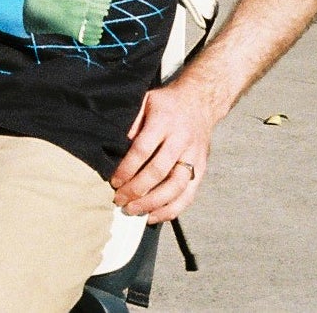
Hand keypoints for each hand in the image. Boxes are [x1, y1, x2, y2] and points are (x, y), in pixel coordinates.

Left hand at [109, 79, 223, 223]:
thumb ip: (132, 123)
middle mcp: (181, 140)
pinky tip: (154, 216)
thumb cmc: (166, 103)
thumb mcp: (145, 101)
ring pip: (175, 187)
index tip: (114, 181)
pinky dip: (172, 209)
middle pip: (158, 171)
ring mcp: (194, 156)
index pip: (143, 150)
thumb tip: (115, 148)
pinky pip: (188, 194)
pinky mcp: (202, 168)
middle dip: (137, 189)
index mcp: (164, 121)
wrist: (201, 100)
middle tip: (119, 200)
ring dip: (153, 203)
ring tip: (134, 210)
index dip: (127, 169)